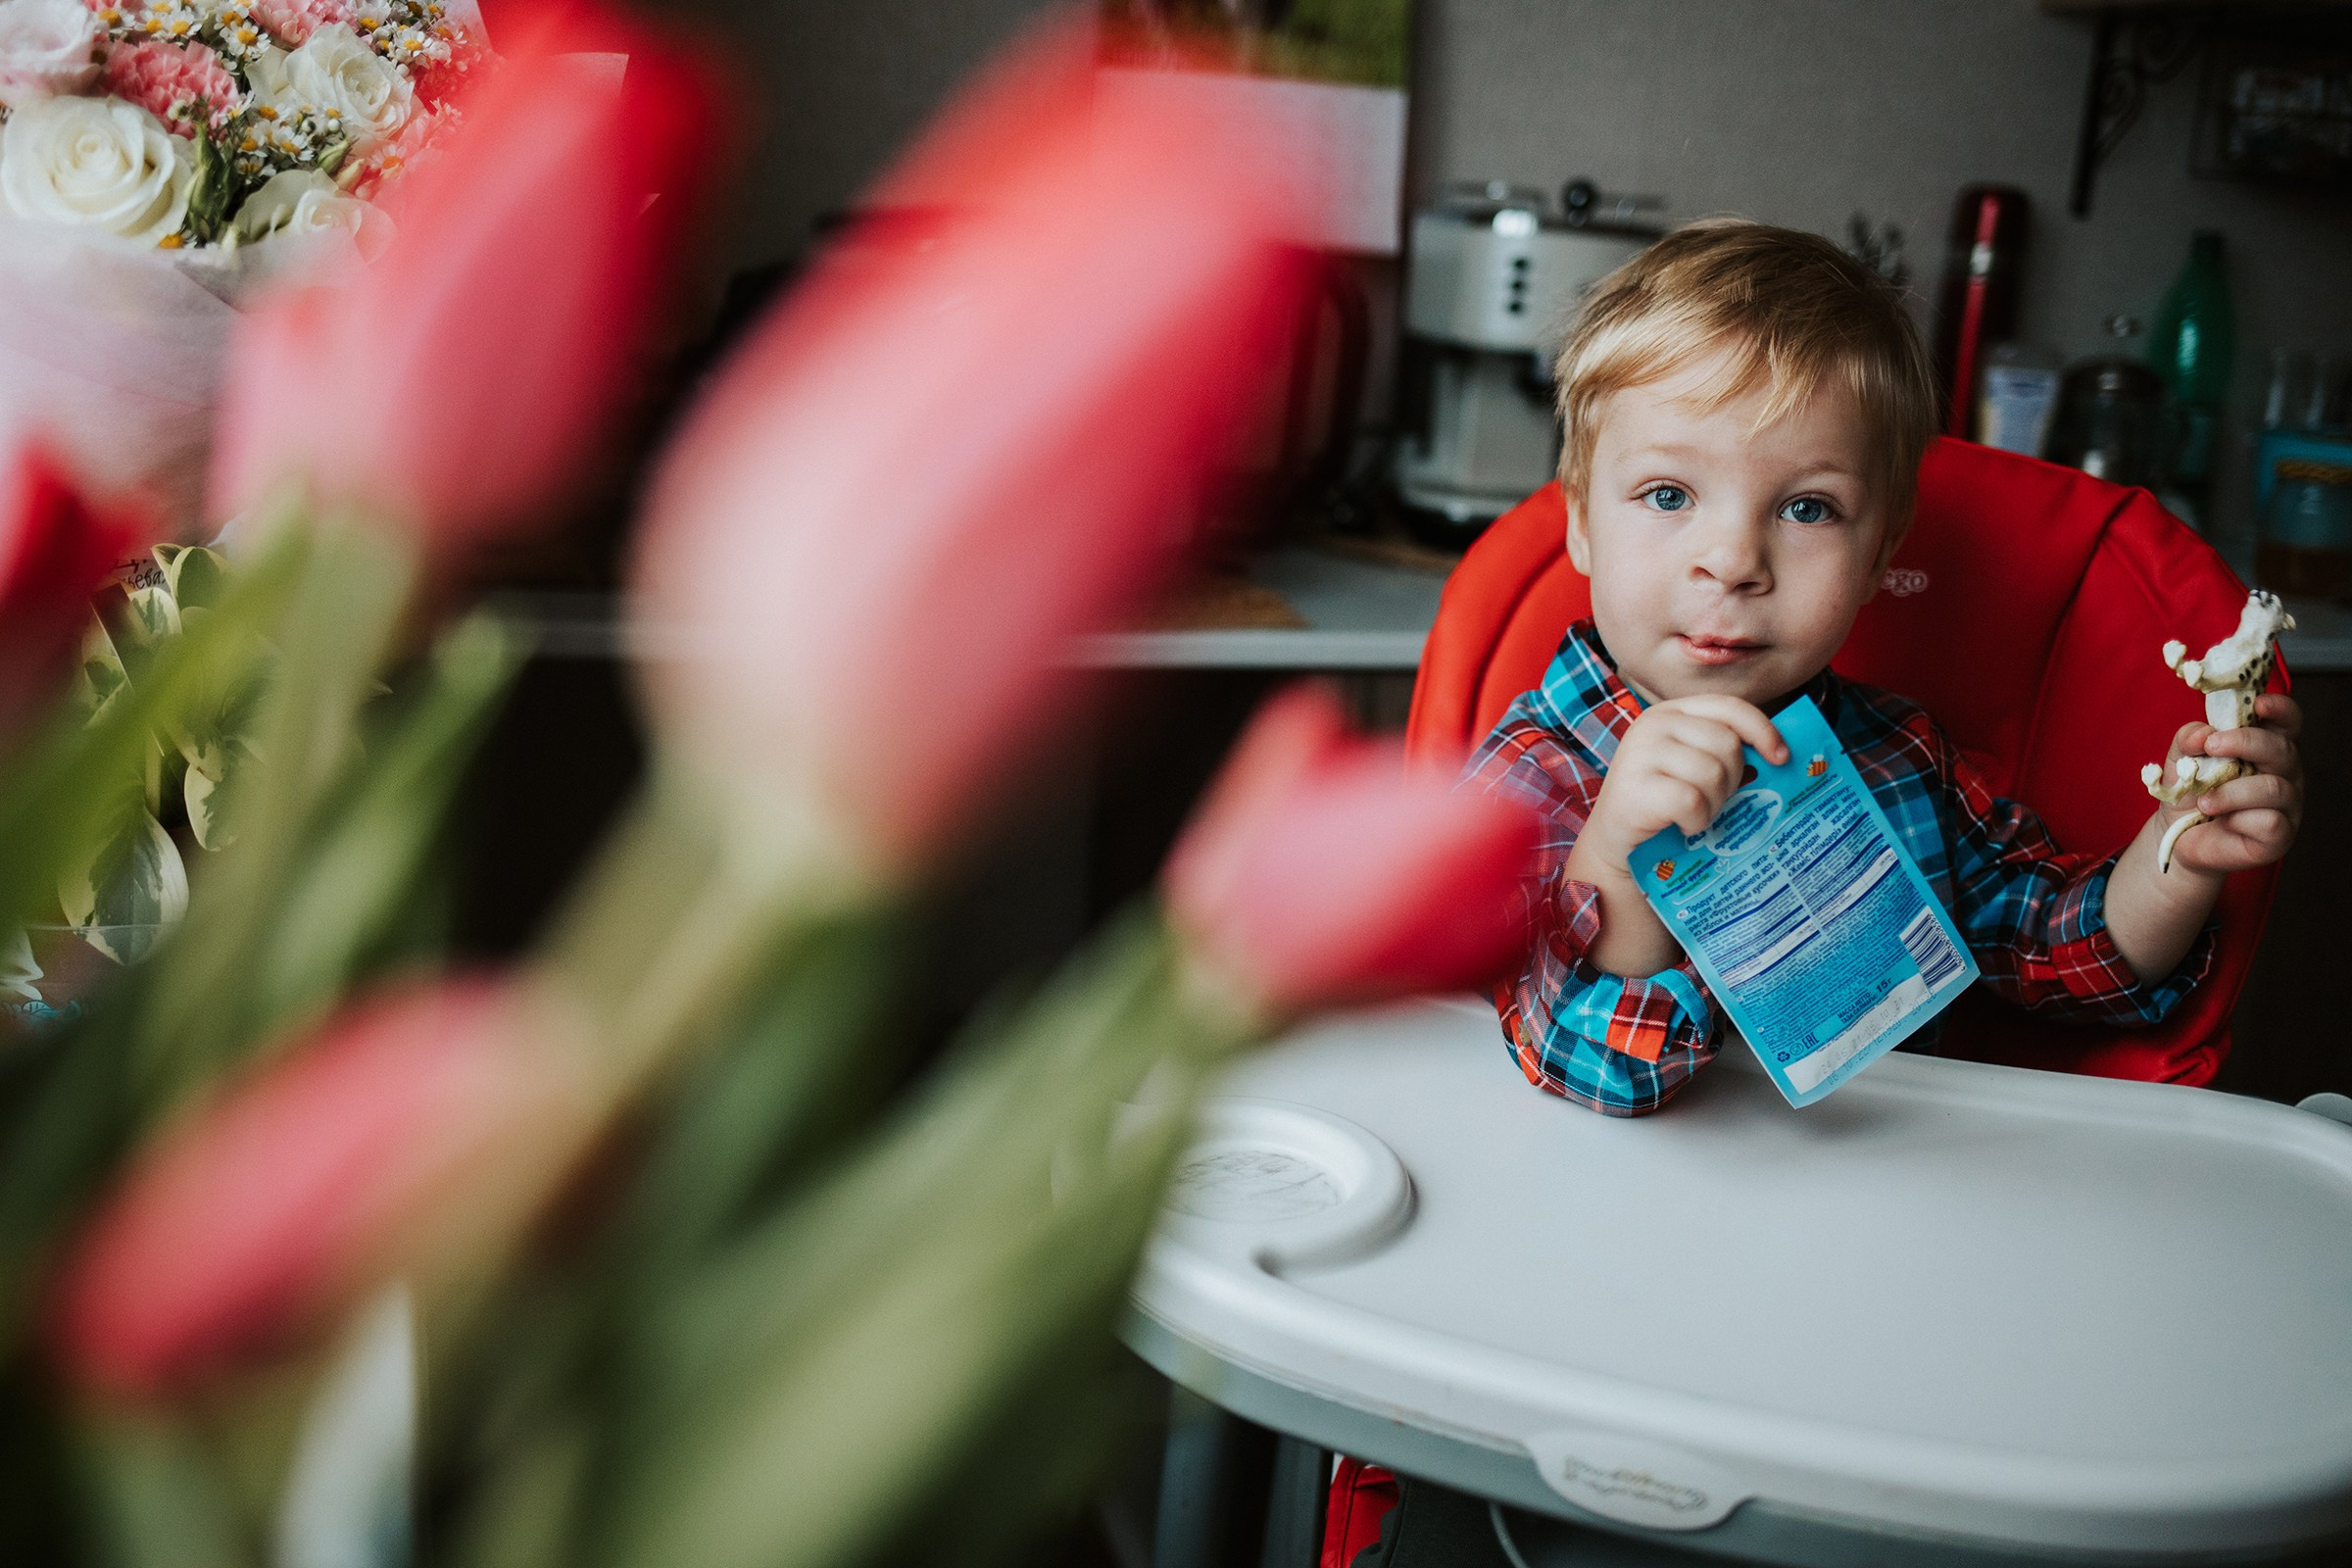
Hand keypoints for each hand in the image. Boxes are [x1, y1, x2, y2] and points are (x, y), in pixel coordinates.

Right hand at [1581, 695, 1788, 871]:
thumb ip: (1721, 750)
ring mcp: (1640, 753)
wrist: (1618, 843)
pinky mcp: (1635, 788)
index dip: (1762, 730)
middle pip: (1727, 744)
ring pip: (1712, 773)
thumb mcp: (1692, 764)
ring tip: (1697, 814)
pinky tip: (1684, 825)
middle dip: (1732, 778)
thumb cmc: (1664, 803)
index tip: (1780, 757)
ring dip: (1714, 803)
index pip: (1729, 707)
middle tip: (1714, 799)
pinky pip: (1692, 801)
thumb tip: (1779, 754)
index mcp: (1672, 712)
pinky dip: (1697, 820)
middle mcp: (1653, 724)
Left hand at [2158, 693, 2303, 874]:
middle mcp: (2284, 773)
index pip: (2287, 721)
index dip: (2280, 709)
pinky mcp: (2281, 834)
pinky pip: (2270, 821)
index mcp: (2266, 748)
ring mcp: (2287, 804)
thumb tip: (2203, 732)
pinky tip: (2223, 821)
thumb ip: (2189, 739)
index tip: (2258, 703)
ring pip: (2274, 788)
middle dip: (2245, 743)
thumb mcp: (2180, 760)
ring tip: (2204, 801)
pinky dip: (2239, 819)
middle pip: (2281, 749)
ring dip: (2231, 792)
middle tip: (2211, 747)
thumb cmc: (2189, 792)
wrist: (2177, 836)